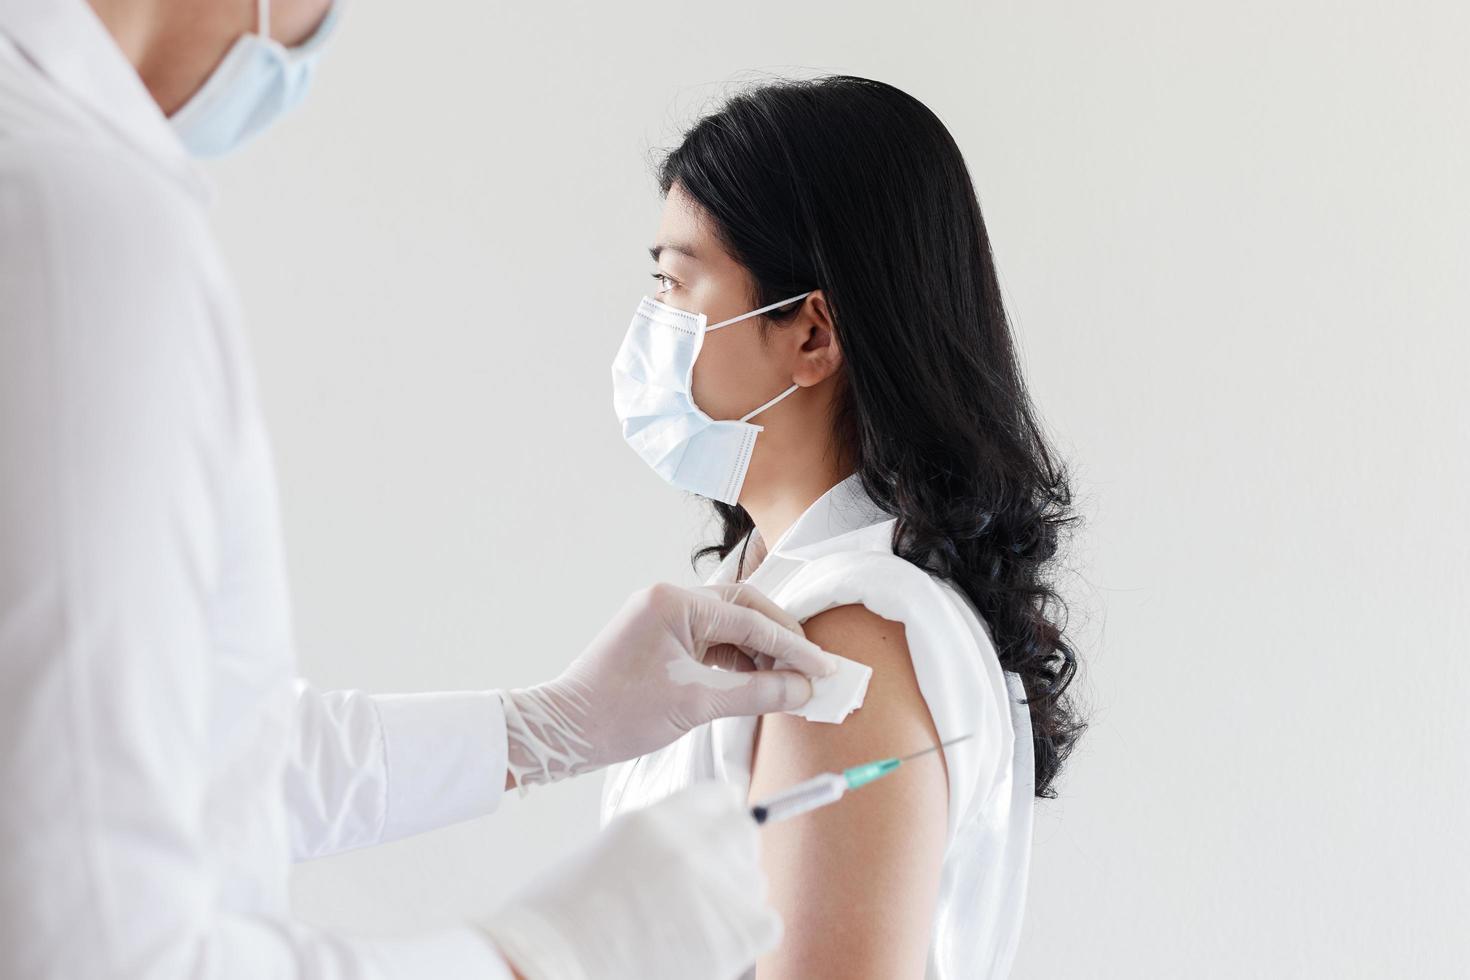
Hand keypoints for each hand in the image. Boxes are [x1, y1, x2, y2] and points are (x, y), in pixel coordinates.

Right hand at [481, 781, 780, 979]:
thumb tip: (697, 840)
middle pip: (744, 834)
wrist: (549, 968)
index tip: (717, 838)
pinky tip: (709, 946)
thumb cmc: (563, 923)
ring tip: (689, 927)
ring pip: (753, 881)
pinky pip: (766, 923)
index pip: (721, 796)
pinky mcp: (738, 931)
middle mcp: (693, 843)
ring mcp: (717, 886)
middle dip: (730, 858)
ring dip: (733, 900)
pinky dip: (746, 937)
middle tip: (704, 891)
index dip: (719, 819)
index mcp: (656, 820)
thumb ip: (659, 840)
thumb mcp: (608, 854)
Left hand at [497, 582, 837, 789]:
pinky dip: (738, 662)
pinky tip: (759, 683)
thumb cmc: (619, 714)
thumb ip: (756, 692)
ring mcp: (664, 618)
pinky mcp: (662, 640)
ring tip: (789, 682)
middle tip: (812, 670)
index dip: (792, 647)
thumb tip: (802, 691)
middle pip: (743, 609)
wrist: (564, 731)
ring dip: (761, 652)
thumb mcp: (696, 704)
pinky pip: (712, 643)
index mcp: (673, 602)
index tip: (824, 670)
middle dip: (780, 639)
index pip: (749, 619)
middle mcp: (669, 600)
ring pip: (729, 627)